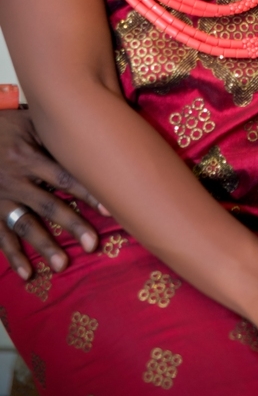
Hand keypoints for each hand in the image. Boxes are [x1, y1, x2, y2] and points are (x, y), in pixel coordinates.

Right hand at [0, 109, 106, 278]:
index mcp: (29, 155)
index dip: (87, 193)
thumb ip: (54, 133)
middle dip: (71, 225)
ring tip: (62, 265)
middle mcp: (16, 179)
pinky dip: (13, 256)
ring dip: (44, 246)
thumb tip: (92, 133)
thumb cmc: (4, 127)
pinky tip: (28, 274)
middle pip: (48, 205)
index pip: (64, 177)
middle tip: (92, 244)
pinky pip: (1, 236)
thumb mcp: (28, 121)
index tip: (109, 209)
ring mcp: (1, 198)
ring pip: (25, 225)